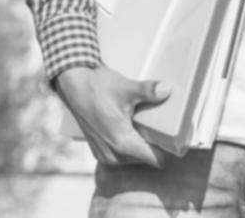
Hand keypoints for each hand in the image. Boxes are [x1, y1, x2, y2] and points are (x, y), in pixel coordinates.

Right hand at [55, 65, 170, 166]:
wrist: (73, 85)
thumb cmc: (97, 87)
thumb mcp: (126, 88)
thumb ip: (148, 91)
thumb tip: (167, 89)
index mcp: (122, 144)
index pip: (156, 160)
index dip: (167, 148)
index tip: (171, 134)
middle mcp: (112, 155)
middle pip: (146, 158)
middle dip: (152, 143)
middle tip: (155, 122)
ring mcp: (104, 155)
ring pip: (133, 157)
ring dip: (138, 143)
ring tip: (140, 122)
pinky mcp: (98, 151)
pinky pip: (120, 155)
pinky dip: (126, 143)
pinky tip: (127, 125)